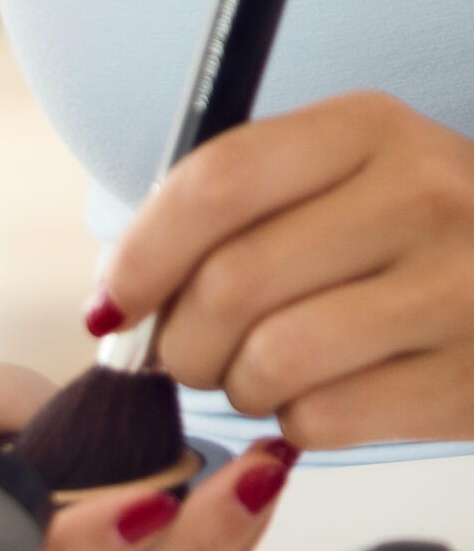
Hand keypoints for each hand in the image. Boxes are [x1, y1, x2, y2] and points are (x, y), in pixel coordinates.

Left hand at [101, 92, 473, 446]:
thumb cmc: (408, 242)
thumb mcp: (338, 182)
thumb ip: (232, 214)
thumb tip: (118, 299)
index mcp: (368, 129)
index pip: (217, 183)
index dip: (141, 256)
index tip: (112, 304)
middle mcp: (421, 195)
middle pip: (228, 285)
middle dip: (178, 342)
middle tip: (186, 355)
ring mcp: (454, 288)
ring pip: (268, 361)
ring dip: (237, 387)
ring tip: (261, 374)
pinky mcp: (463, 380)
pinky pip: (319, 420)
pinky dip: (298, 422)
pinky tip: (329, 395)